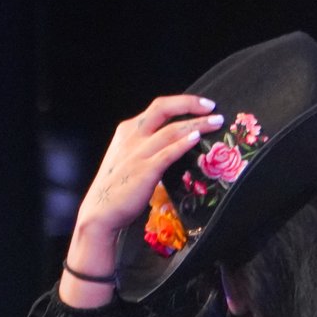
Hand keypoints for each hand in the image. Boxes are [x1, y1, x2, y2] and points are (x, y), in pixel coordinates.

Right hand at [60, 95, 226, 306]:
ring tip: (215, 123)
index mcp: (128, 131)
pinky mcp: (145, 170)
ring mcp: (138, 152)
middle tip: (212, 108)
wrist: (100, 213)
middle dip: (190, 104)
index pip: (158, 108)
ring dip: (197, 124)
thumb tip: (175, 146)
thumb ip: (146, 148)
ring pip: (172, 130)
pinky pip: (168, 152)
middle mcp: (132, 136)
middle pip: (164, 108)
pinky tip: (197, 138)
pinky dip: (184, 143)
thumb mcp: (128, 159)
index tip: (201, 105)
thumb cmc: (117, 189)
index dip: (182, 103)